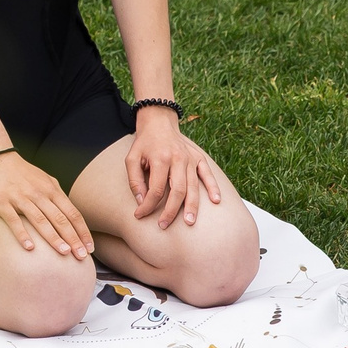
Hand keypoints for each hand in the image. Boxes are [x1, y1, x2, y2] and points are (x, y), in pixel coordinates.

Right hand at [0, 151, 92, 257]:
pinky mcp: (2, 202)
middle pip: (60, 219)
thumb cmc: (23, 173)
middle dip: (73, 238)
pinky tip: (30, 248)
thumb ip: (58, 197)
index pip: (72, 213)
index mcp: (51, 190)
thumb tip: (72, 217)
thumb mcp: (45, 180)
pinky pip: (14, 220)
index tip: (90, 248)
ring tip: (64, 252)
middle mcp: (38, 194)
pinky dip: (22, 234)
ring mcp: (20, 198)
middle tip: (81, 256)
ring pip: (40, 220)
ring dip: (53, 237)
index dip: (82, 231)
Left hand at [124, 106, 227, 231]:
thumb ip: (135, 180)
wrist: (159, 122)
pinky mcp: (199, 158)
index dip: (148, 205)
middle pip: (177, 191)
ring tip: (190, 222)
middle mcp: (178, 159)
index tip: (140, 215)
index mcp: (160, 159)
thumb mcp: (132, 158)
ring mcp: (190, 158)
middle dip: (171, 211)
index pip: (156, 189)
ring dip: (192, 206)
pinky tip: (216, 201)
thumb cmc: (144, 144)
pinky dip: (213, 187)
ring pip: (193, 186)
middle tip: (164, 225)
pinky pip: (207, 174)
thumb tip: (142, 202)